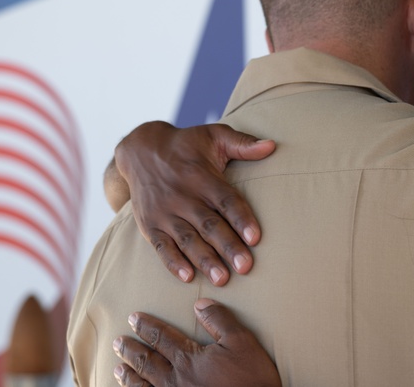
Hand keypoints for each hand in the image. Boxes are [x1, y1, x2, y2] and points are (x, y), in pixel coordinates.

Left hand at [113, 299, 280, 386]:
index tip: (133, 318)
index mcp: (189, 359)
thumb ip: (219, 321)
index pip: (161, 337)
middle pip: (147, 361)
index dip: (147, 326)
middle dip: (131, 350)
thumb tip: (199, 304)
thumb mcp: (242, 342)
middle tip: (118, 342)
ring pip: (143, 385)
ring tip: (118, 367)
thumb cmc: (251, 379)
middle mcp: (175, 380)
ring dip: (129, 375)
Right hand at [115, 121, 275, 283]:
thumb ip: (243, 143)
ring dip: (205, 260)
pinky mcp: (150, 225)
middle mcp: (183, 196)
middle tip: (245, 267)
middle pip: (209, 225)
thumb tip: (272, 146)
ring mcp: (165, 212)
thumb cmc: (186, 145)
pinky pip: (161, 246)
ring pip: (187, 239)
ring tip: (222, 278)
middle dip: (227, 247)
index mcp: (202, 177)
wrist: (141, 151)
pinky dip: (173, 262)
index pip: (225, 200)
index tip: (256, 238)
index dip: (241, 218)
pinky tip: (188, 277)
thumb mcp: (214, 136)